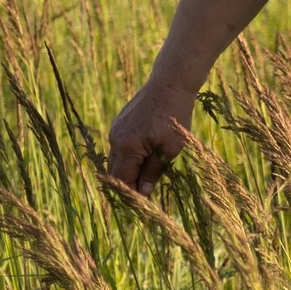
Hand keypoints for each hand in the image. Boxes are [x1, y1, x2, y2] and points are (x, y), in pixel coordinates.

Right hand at [105, 78, 198, 193]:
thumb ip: (154, 171)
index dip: (130, 195)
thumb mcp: (170, 148)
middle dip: (127, 184)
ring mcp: (115, 129)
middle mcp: (115, 139)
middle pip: (116, 172)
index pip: (122, 180)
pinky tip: (146, 156)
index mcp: (127, 147)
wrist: (170, 84)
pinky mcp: (120, 123)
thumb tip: (143, 193)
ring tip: (148, 174)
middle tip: (144, 194)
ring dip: (129, 169)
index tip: (142, 205)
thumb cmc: (174, 117)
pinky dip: (130, 155)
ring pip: (118, 159)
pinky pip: (121, 146)